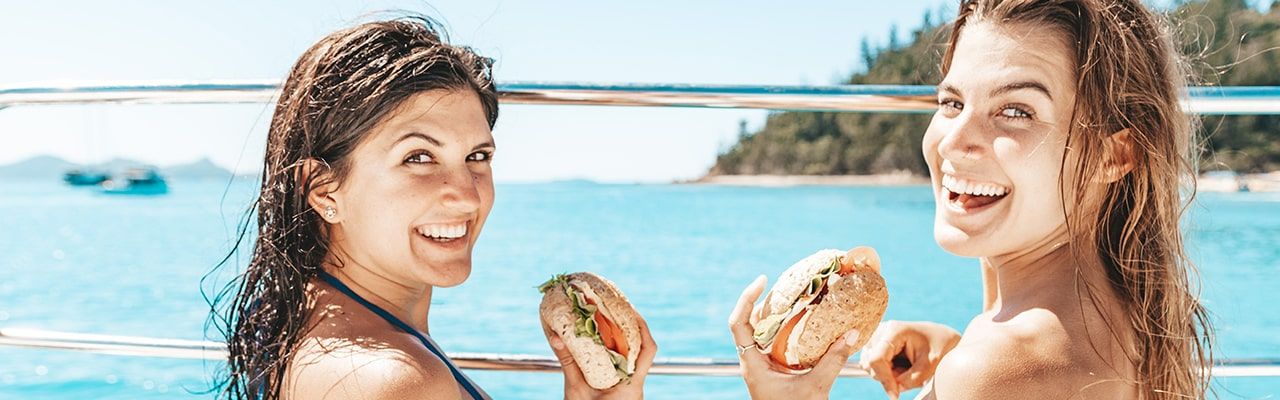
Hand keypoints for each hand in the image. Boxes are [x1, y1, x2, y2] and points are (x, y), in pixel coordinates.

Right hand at [542, 314, 656, 399]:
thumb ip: (567, 362)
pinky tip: (599, 343)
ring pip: (632, 357)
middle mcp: (636, 384)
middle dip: (628, 325)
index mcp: (632, 384)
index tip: (631, 308)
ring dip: (620, 338)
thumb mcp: (575, 390)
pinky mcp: (621, 390)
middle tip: (613, 305)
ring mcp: (630, 388)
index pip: (648, 349)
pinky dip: (612, 352)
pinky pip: (621, 366)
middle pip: (640, 348)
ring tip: (605, 319)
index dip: (643, 326)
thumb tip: (554, 334)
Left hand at [728, 275, 861, 399]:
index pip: (738, 324)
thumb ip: (833, 359)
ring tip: (794, 298)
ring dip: (775, 315)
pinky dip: (785, 330)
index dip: (745, 299)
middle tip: (786, 286)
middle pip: (749, 323)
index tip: (762, 280)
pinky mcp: (773, 372)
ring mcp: (761, 368)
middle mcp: (752, 363)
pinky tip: (803, 323)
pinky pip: (774, 344)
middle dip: (765, 302)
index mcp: (752, 365)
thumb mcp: (816, 386)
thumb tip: (852, 333)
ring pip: (761, 333)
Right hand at [857, 320, 960, 398]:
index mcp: (894, 330)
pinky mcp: (876, 344)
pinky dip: (887, 371)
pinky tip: (901, 366)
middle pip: (870, 364)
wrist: (942, 338)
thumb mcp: (930, 365)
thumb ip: (911, 379)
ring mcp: (876, 337)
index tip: (895, 395)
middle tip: (911, 374)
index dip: (884, 379)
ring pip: (870, 366)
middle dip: (888, 376)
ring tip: (908, 368)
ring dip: (888, 374)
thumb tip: (894, 390)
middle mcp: (881, 331)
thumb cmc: (939, 346)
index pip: (876, 359)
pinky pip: (873, 366)